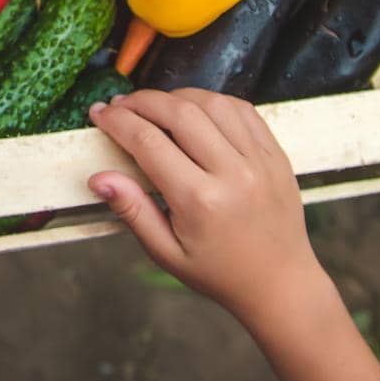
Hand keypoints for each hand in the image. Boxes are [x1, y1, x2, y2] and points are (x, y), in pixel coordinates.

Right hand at [87, 89, 328, 326]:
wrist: (280, 283)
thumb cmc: (219, 272)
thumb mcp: (166, 253)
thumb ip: (133, 211)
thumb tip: (99, 179)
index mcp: (200, 201)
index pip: (148, 142)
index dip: (117, 121)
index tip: (99, 114)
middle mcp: (232, 174)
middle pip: (179, 112)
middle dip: (141, 101)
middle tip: (120, 104)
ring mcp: (259, 160)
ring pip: (212, 103)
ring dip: (177, 96)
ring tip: (155, 106)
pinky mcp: (275, 154)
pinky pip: (242, 110)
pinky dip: (213, 101)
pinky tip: (194, 110)